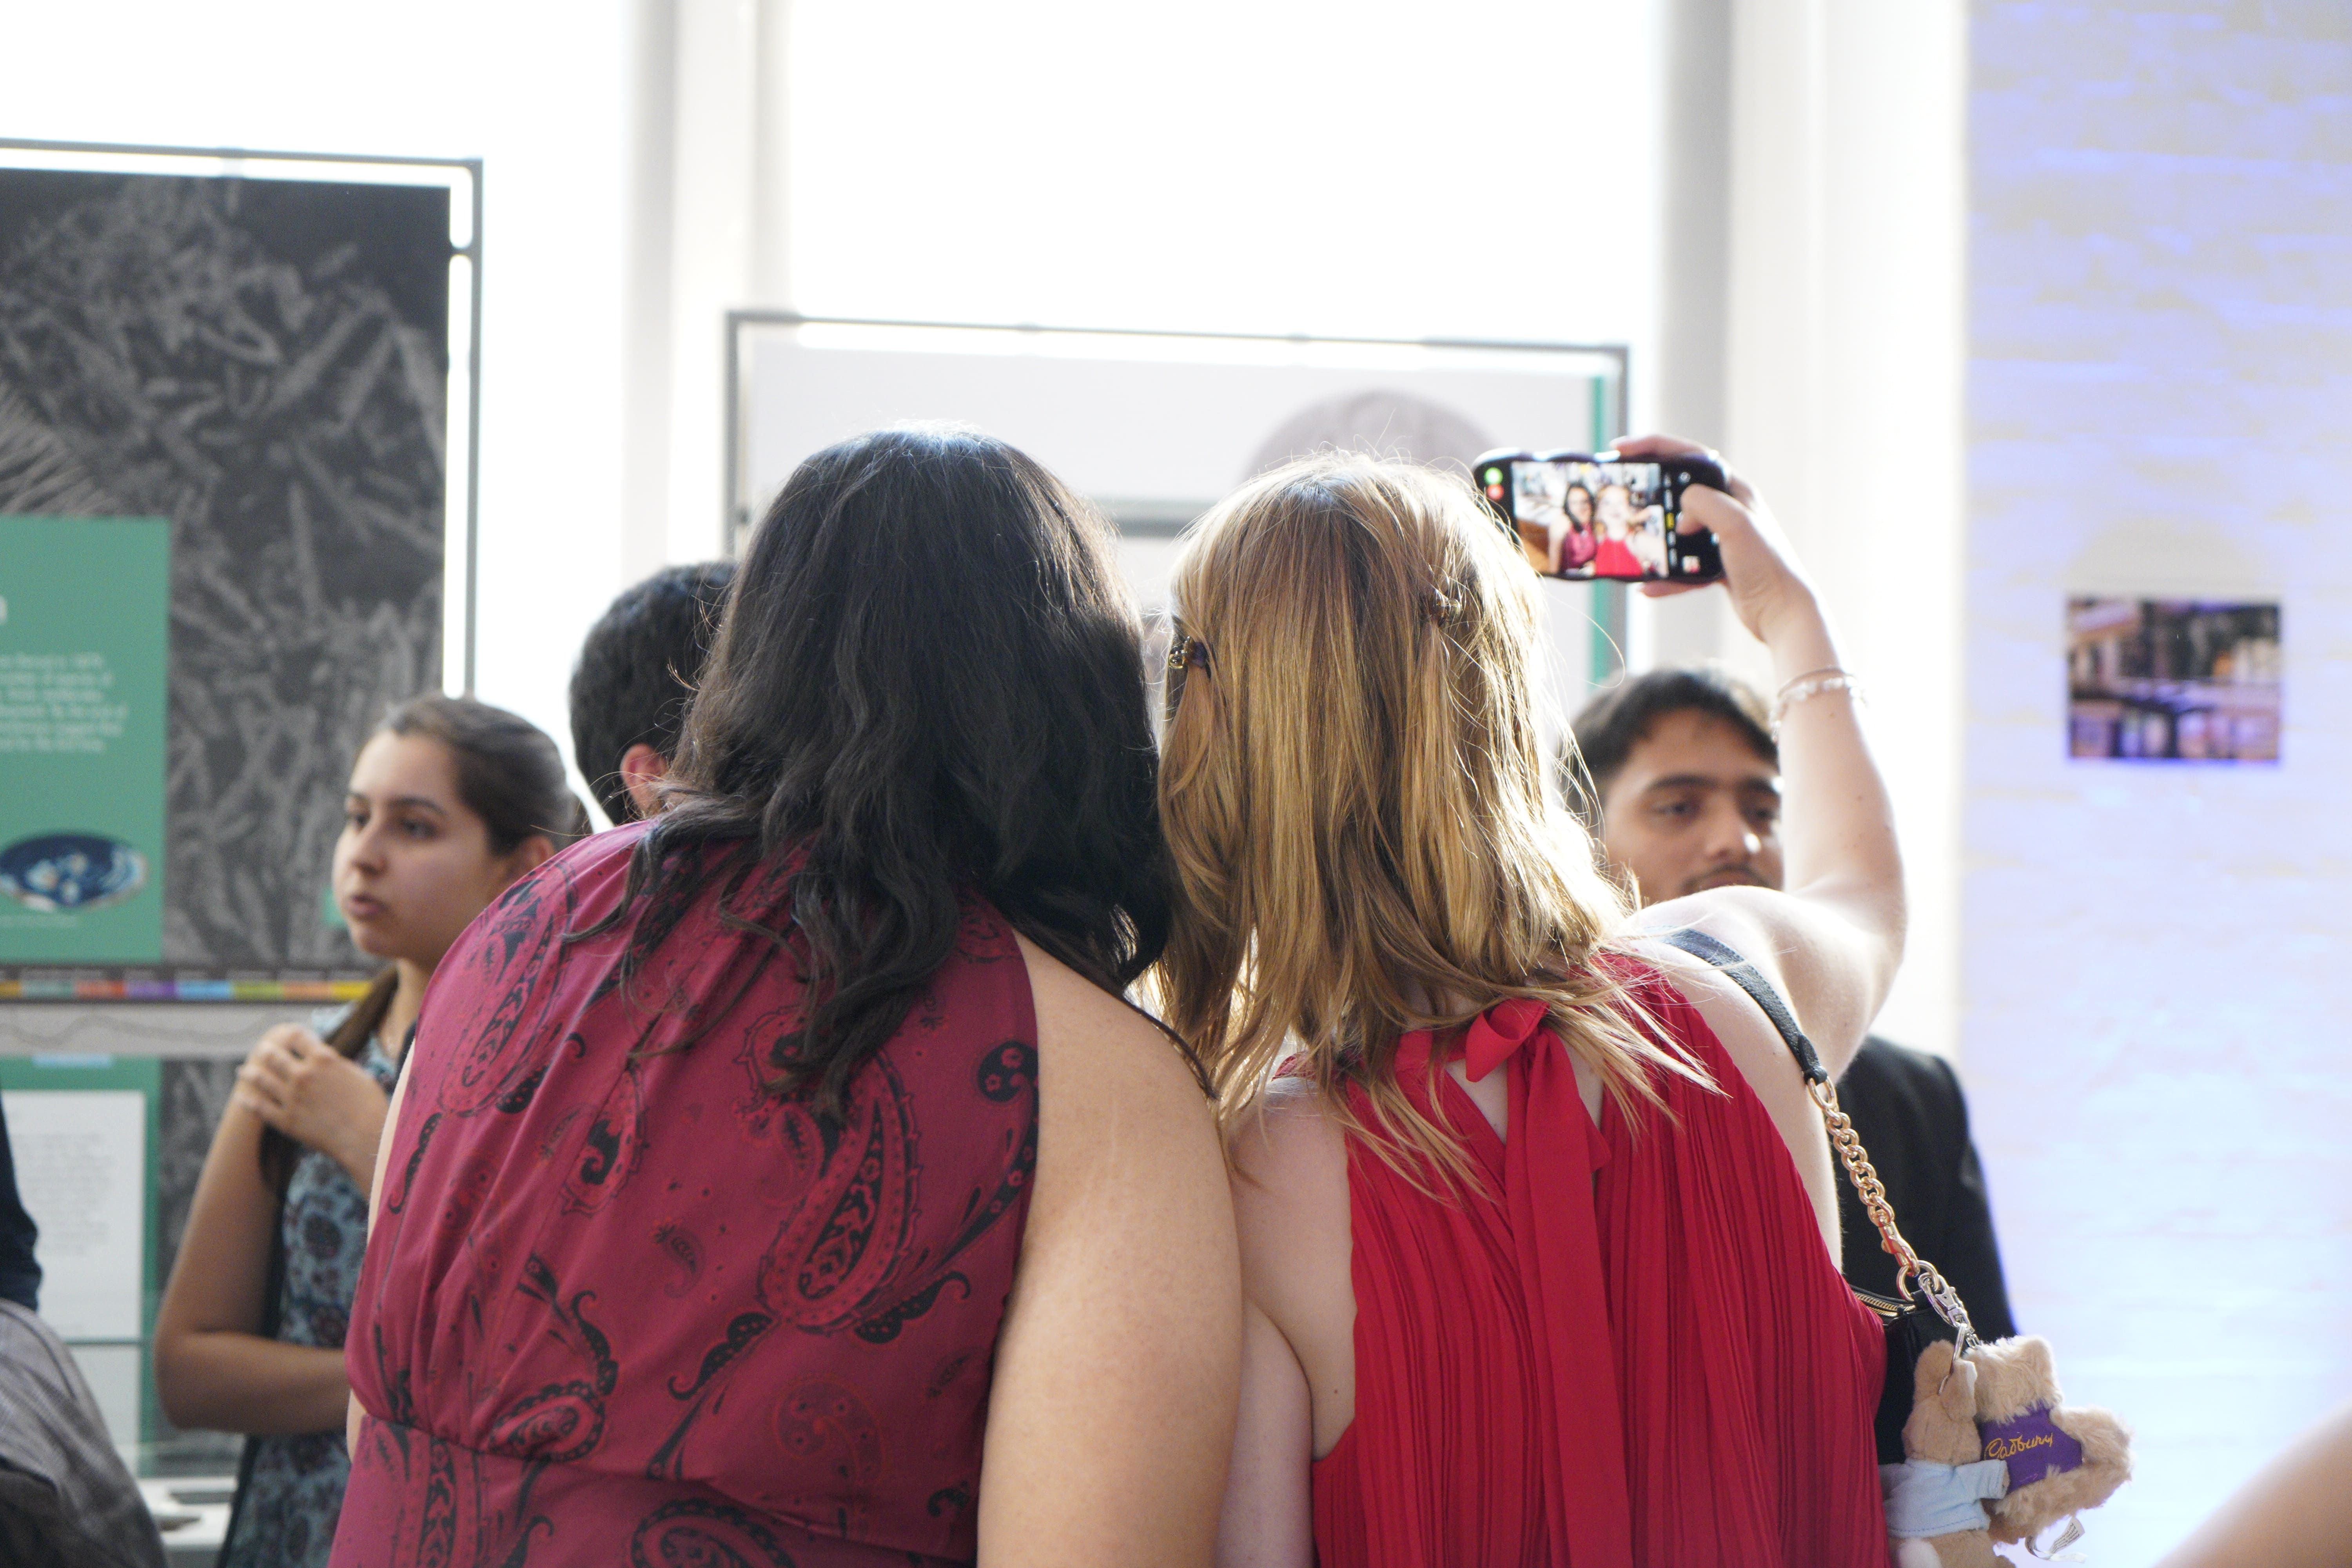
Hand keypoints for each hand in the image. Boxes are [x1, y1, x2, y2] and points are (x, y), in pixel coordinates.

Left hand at [235, 1025, 390, 1189]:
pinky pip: (259, 1108)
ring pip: (261, 1079)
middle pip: (274, 1055)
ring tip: (243, 1070)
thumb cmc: (370, 1105)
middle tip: (261, 1049)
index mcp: (323, 1059)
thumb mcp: (358, 1074)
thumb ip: (337, 1065)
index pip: (297, 1037)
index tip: (288, 1034)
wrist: (366, 1137)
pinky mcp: (286, 1120)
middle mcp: (303, 1075)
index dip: (291, 1033)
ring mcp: (291, 1098)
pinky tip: (240, 1097)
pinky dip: (247, 1101)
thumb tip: (326, 1060)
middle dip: (266, 1050)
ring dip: (250, 1072)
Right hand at [1611, 434, 1821, 653]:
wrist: (1782, 612)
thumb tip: (1680, 514)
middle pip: (1676, 492)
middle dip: (1647, 496)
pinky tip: (1647, 587)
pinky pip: (1680, 566)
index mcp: (1733, 490)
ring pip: (1675, 531)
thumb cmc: (1766, 564)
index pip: (1687, 456)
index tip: (1621, 450)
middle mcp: (1727, 510)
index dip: (1653, 448)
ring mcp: (1720, 538)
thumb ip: (1704, 504)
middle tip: (1620, 497)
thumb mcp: (1735, 524)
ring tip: (1630, 545)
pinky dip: (1663, 576)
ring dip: (1652, 540)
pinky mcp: (1716, 566)